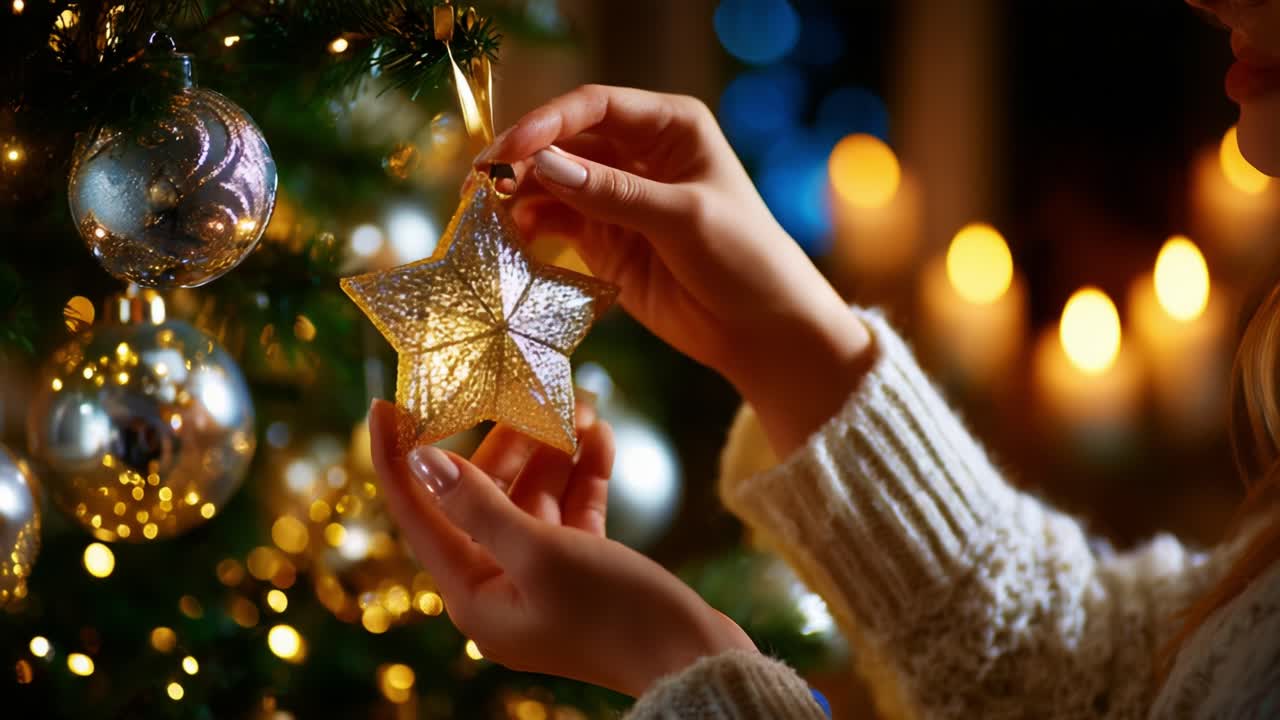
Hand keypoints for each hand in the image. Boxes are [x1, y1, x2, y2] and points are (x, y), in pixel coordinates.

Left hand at [367, 399, 755, 696]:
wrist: (694, 660)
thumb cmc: (615, 614)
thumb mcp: (542, 553)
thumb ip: (481, 507)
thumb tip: (423, 464)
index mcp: (472, 593)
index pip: (419, 514)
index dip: (397, 458)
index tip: (385, 404)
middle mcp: (498, 586)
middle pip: (482, 497)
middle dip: (509, 444)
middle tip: (533, 393)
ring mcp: (540, 579)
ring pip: (532, 499)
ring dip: (553, 452)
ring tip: (582, 405)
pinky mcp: (581, 571)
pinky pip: (570, 513)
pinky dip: (582, 476)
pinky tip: (601, 438)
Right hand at [479, 84, 874, 454]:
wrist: (761, 329)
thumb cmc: (744, 258)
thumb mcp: (683, 218)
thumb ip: (613, 193)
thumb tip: (543, 165)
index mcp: (670, 127)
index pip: (596, 107)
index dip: (547, 123)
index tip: (510, 150)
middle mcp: (639, 153)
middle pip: (565, 143)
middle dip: (524, 159)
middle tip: (483, 184)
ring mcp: (618, 196)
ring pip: (554, 182)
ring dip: (521, 195)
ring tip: (489, 215)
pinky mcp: (605, 238)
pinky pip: (557, 222)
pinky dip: (532, 227)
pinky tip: (514, 238)